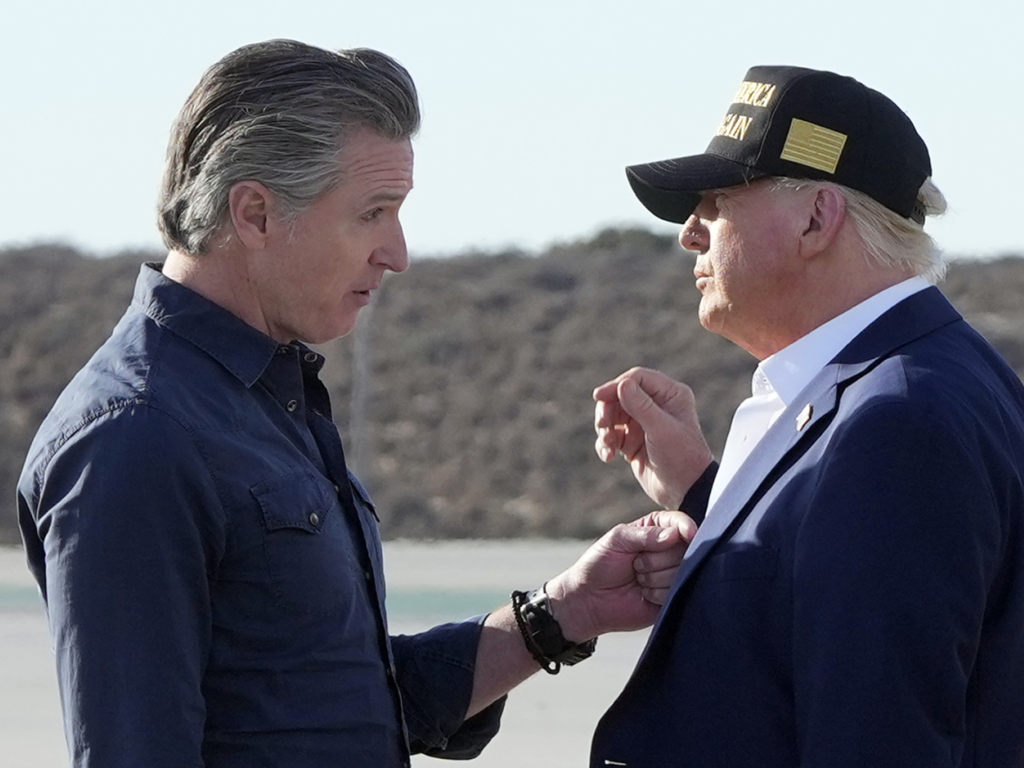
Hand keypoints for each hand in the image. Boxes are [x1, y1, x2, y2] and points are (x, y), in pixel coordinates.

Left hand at [545, 510, 697, 640]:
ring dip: (654, 577)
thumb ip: (645, 534)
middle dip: (655, 558)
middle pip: (684, 550)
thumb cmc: (600, 563)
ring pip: (680, 572)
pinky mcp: (670, 597)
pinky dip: (656, 593)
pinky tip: (643, 593)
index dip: (686, 527)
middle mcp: (667, 551)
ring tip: (637, 578)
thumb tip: (675, 534)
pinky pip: (676, 592)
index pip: (680, 524)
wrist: (590, 600)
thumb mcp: (617, 539)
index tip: (688, 534)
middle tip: (635, 563)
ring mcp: (671, 575)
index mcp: (656, 530)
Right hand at [594, 367, 714, 508]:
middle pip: (619, 395)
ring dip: (604, 429)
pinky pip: (611, 435)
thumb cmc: (681, 458)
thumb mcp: (662, 430)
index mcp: (670, 395)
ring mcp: (643, 423)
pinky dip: (605, 443)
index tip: (599, 397)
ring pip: (612, 415)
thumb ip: (641, 406)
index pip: (637, 379)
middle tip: (603, 426)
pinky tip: (608, 456)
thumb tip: (621, 384)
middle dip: (607, 411)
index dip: (616, 386)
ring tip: (608, 446)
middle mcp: (656, 405)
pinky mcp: (632, 441)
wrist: (684, 492)